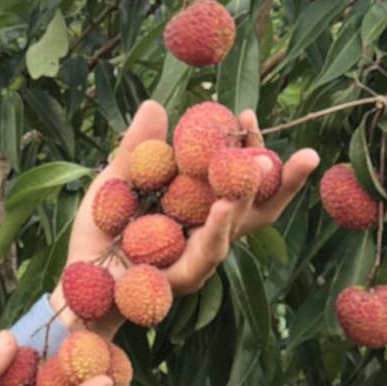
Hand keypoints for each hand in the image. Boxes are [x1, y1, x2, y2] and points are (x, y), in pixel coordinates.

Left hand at [62, 97, 319, 309]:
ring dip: (249, 197)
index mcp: (199, 210)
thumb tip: (156, 104)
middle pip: (257, 209)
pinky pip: (203, 255)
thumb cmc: (99, 235)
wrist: (77, 282)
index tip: (249, 114)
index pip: (239, 179)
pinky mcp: (181, 281)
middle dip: (285, 183)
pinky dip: (216, 230)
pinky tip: (224, 207)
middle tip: (309, 154)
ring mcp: (198, 260)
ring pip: (234, 230)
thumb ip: (136, 148)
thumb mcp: (114, 182)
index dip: (251, 149)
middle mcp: (207, 235)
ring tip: (262, 165)